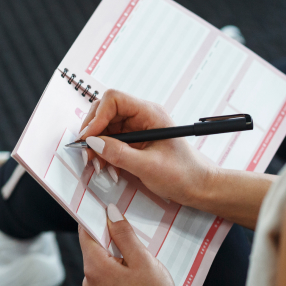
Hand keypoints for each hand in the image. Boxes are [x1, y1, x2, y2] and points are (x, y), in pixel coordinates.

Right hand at [79, 89, 216, 206]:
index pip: (114, 99)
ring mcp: (137, 128)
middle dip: (93, 132)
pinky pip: (111, 141)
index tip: (89, 138)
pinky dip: (104, 153)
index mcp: (150, 113)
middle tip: (87, 154)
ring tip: (98, 165)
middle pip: (105, 112)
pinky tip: (107, 167)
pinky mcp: (135, 141)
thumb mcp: (148, 167)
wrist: (198, 186)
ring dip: (97, 146)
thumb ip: (119, 154)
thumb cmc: (182, 174)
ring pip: (105, 128)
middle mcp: (142, 116)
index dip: (97, 116)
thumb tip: (93, 142)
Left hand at [79, 204, 184, 285]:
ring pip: (104, 265)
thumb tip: (110, 213)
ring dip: (119, 258)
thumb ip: (124, 234)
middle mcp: (89, 282)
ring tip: (142, 263)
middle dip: (113, 240)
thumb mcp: (142, 259)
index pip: (86, 233)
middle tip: (135, 237)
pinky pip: (109, 280)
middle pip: (95, 249)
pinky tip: (140, 278)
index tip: (106, 208)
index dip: (95, 218)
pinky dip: (120, 273)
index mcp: (95, 267)